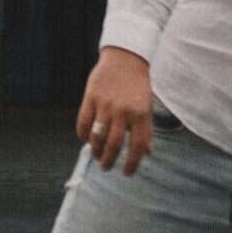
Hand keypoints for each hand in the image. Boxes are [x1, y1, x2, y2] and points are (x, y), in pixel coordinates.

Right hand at [77, 49, 155, 174]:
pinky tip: (86, 140)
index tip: (127, 173)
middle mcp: (123, 111)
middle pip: (114, 144)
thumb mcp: (147, 107)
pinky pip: (83, 122)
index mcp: (141, 115)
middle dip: (109, 160)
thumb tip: (147, 153)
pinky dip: (83, 135)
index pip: (137, 146)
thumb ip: (146, 130)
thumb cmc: (138, 86)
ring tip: (97, 157)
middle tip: (107, 167)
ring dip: (96, 151)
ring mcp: (105, 104)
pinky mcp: (90, 97)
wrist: (125, 59)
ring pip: (97, 136)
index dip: (132, 163)